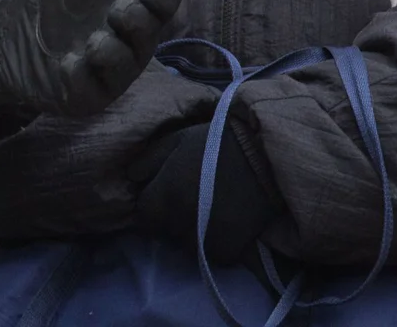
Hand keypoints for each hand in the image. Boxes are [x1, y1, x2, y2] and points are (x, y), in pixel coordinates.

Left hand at [0, 0, 182, 115]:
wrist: (8, 32)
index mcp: (131, 6)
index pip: (162, 3)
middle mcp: (126, 41)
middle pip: (148, 35)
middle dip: (139, 23)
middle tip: (118, 11)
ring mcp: (106, 71)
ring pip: (123, 67)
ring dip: (113, 52)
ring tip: (95, 41)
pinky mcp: (82, 94)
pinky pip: (89, 90)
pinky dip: (80, 77)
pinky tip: (67, 63)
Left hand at [132, 122, 281, 264]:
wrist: (265, 153)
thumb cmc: (217, 141)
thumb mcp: (177, 139)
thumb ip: (149, 161)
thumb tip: (131, 179)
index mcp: (165, 193)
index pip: (144, 216)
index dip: (152, 206)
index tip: (164, 198)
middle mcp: (181, 219)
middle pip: (165, 233)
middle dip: (171, 220)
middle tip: (188, 203)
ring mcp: (205, 237)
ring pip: (187, 248)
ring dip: (191, 235)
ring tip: (206, 215)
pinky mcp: (230, 248)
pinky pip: (213, 257)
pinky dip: (215, 246)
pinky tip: (223, 226)